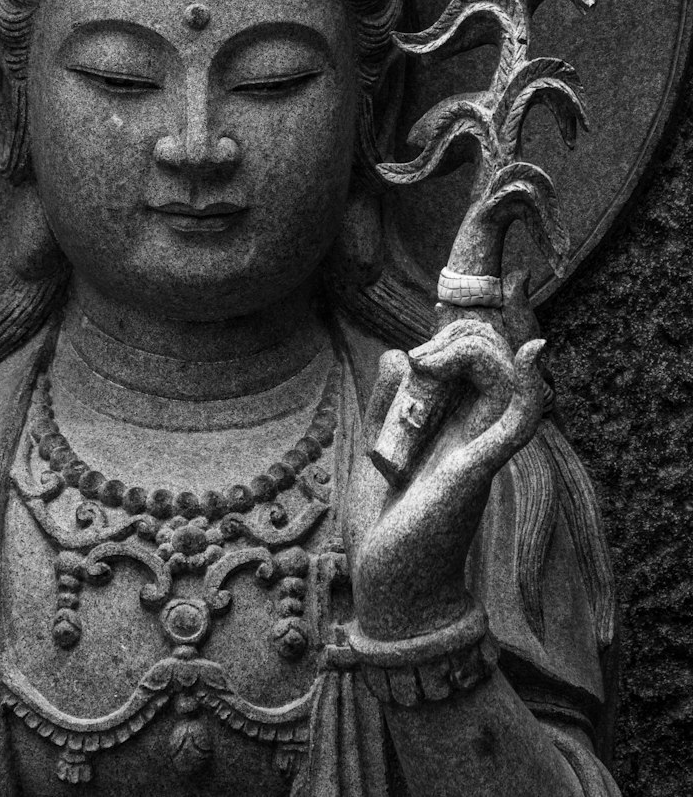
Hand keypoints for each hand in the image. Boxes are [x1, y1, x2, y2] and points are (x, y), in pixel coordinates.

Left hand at [345, 320, 544, 641]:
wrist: (390, 586)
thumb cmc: (384, 520)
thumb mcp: (377, 446)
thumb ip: (389, 399)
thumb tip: (399, 352)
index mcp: (450, 421)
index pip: (476, 358)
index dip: (462, 328)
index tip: (430, 322)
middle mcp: (474, 430)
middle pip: (494, 356)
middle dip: (458, 335)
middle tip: (419, 359)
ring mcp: (481, 447)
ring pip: (507, 376)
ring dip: (470, 351)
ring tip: (427, 364)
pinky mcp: (479, 468)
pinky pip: (518, 422)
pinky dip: (528, 388)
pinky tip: (531, 358)